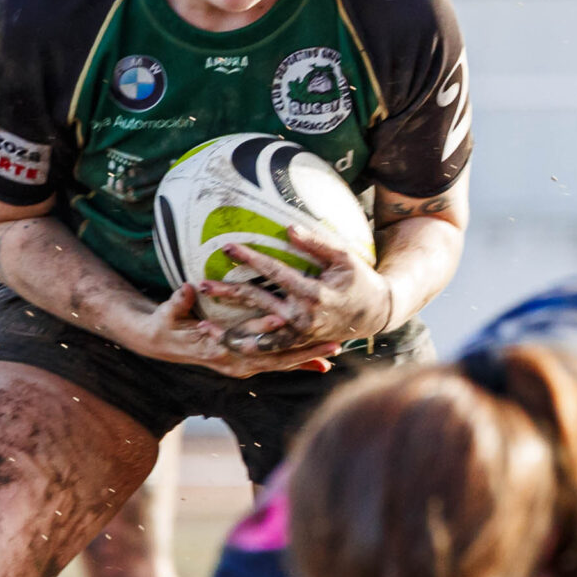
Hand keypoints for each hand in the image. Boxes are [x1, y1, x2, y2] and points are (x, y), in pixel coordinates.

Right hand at [127, 282, 342, 378]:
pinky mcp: (247, 363)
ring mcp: (241, 365)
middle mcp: (232, 362)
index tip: (284, 317)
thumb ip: (176, 303)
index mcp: (215, 350)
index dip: (263, 329)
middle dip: (302, 352)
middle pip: (273, 359)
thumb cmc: (163, 326)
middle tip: (330, 344)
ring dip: (306, 358)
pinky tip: (321, 361)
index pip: (244, 340)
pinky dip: (298, 362)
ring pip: (279, 364)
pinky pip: (276, 364)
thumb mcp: (165, 314)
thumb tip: (185, 289)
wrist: (159, 343)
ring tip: (334, 350)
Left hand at [201, 226, 394, 354]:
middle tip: (200, 284)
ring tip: (201, 325)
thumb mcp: (343, 257)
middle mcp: (302, 316)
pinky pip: (268, 348)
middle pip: (257, 302)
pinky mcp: (298, 343)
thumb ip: (316, 243)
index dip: (250, 258)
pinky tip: (224, 343)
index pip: (273, 272)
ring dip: (228, 329)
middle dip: (226, 293)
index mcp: (312, 293)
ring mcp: (298, 333)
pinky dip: (246, 347)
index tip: (227, 247)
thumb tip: (287, 228)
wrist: (376, 313)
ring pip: (256, 331)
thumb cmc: (360, 279)